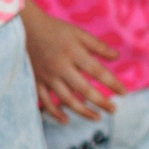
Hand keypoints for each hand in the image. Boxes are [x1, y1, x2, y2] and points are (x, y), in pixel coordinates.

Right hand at [23, 6, 121, 122]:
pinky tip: (66, 120)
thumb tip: (117, 57)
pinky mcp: (36, 81)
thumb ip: (97, 45)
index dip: (112, 84)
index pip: (97, 72)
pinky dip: (55, 113)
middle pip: (84, 89)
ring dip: (83, 111)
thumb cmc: (56, 30)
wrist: (25, 28)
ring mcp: (47, 76)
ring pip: (66, 99)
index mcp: (73, 53)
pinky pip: (45, 101)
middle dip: (101, 102)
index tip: (124, 93)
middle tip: (114, 110)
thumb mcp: (78, 33)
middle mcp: (61, 66)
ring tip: (97, 117)